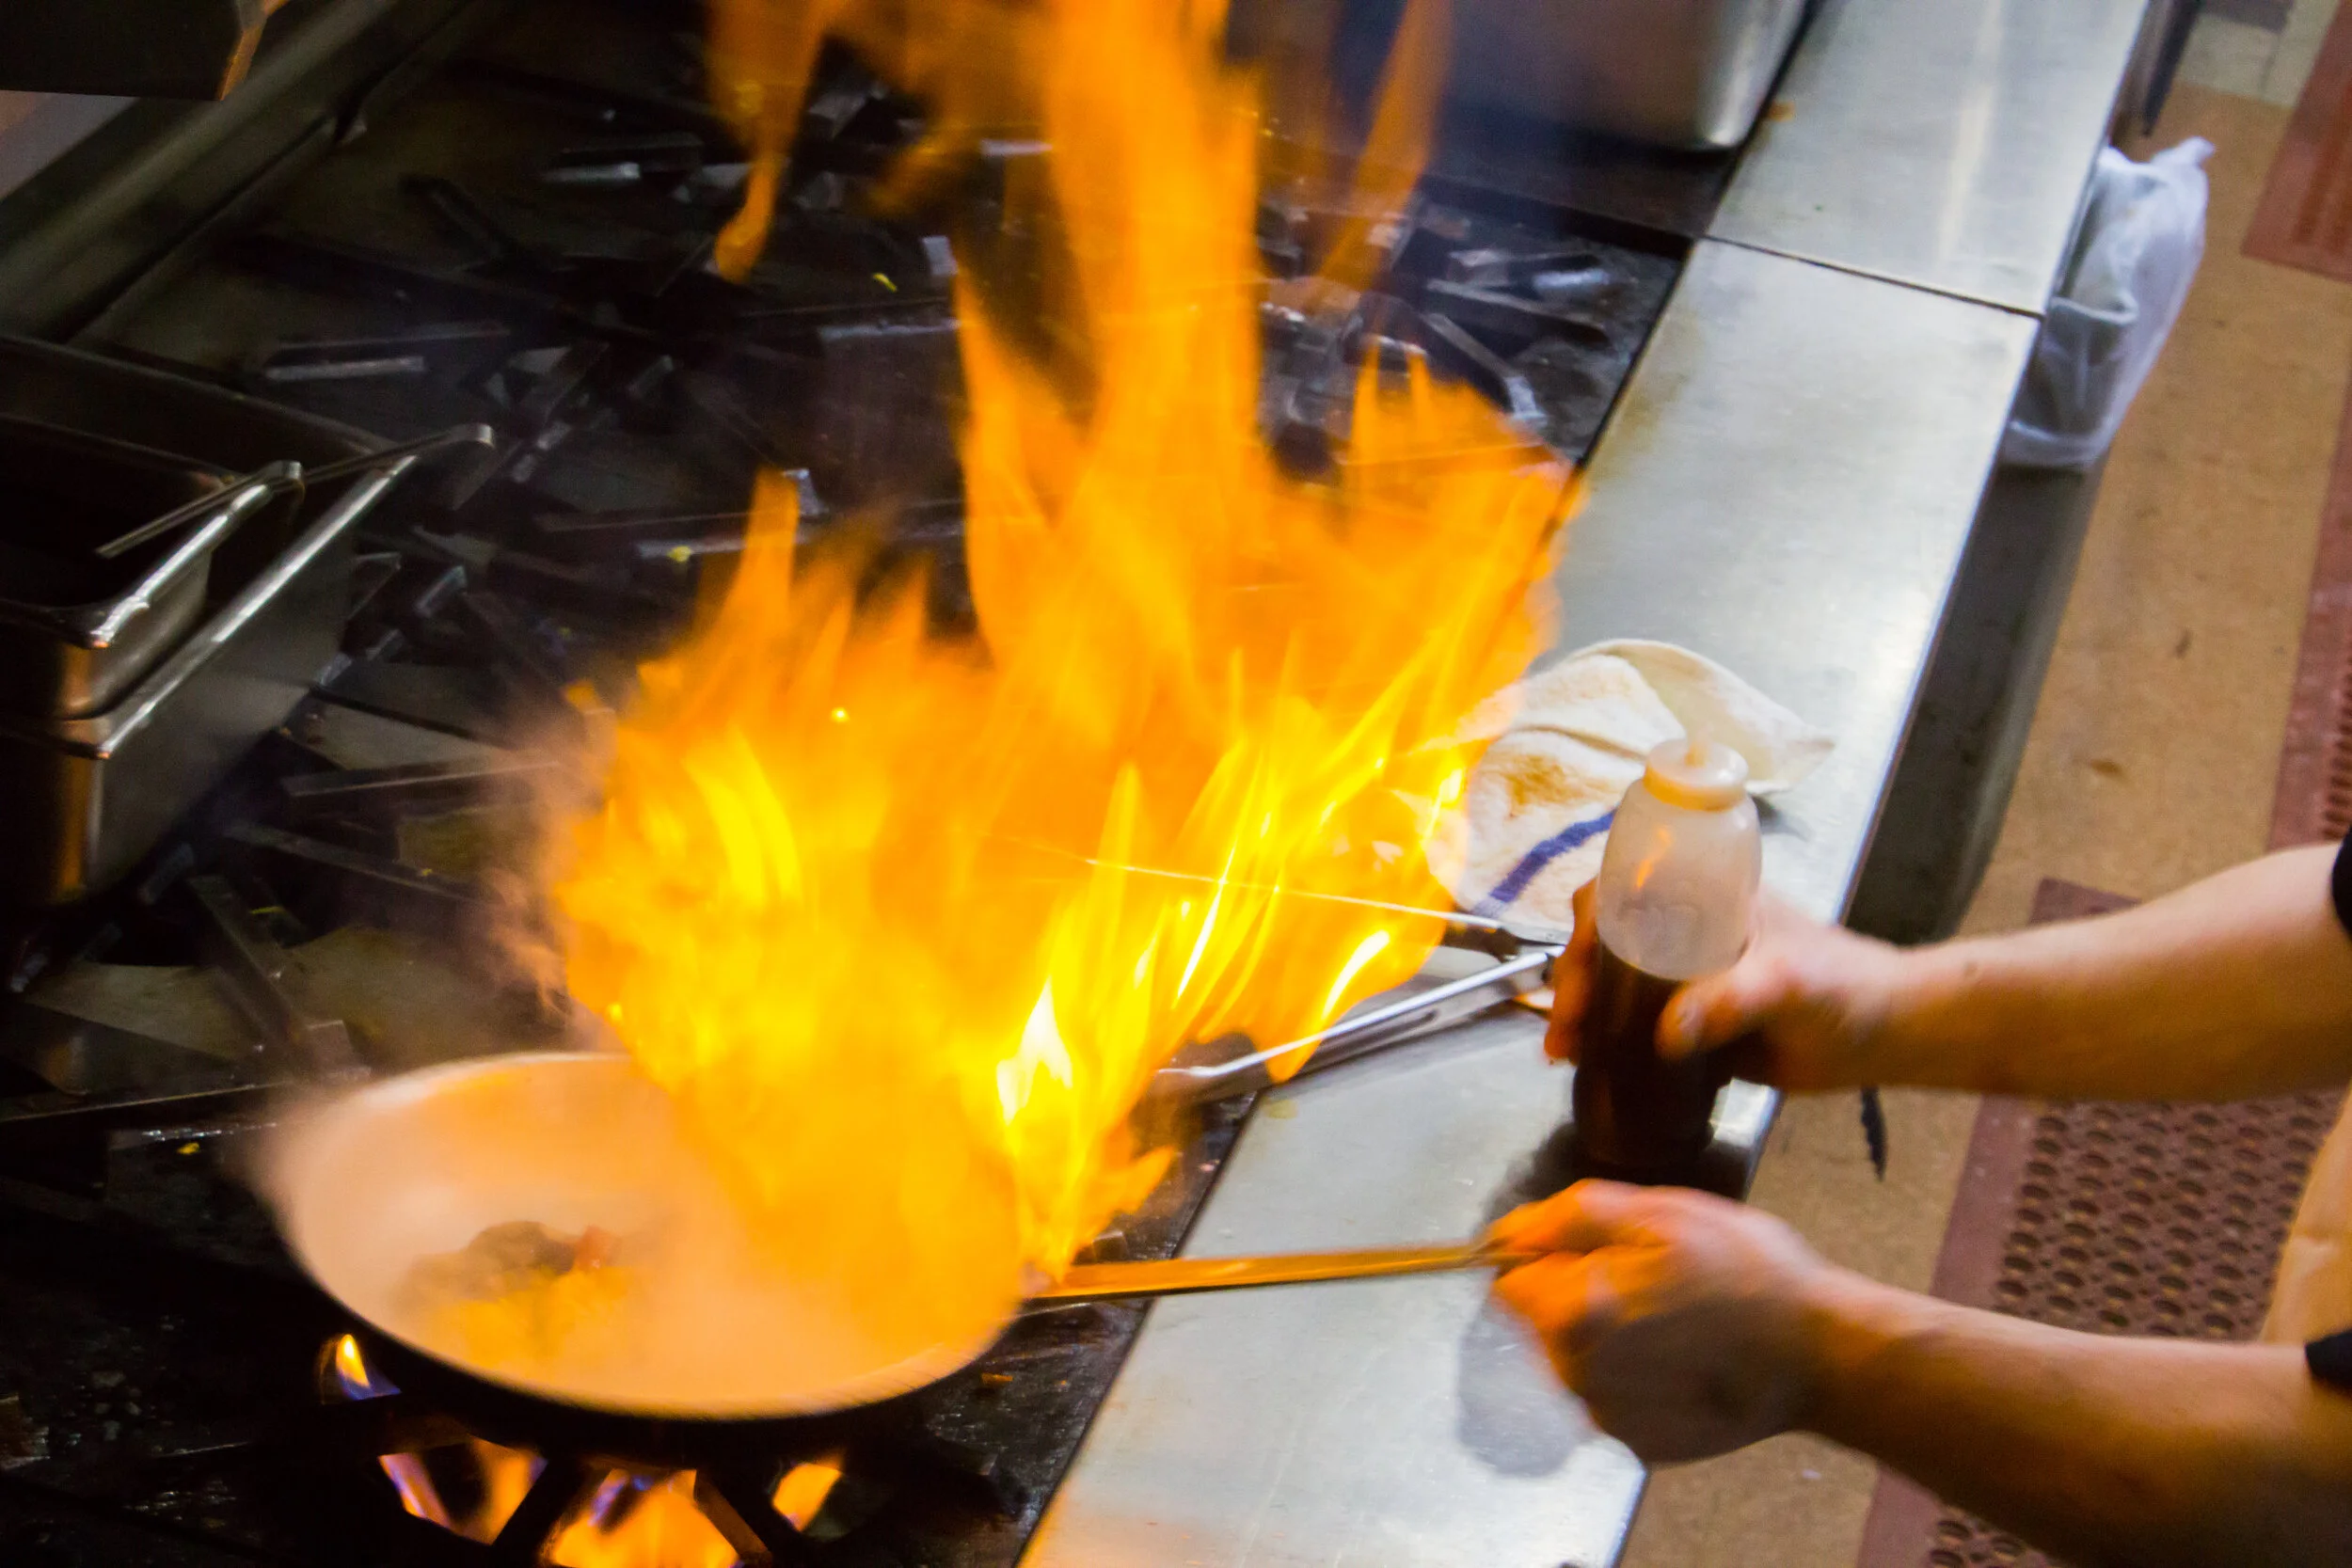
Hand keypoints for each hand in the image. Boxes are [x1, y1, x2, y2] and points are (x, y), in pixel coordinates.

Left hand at [1490, 1181, 1839, 1462]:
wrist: (1821, 1355)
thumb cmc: (1745, 1272)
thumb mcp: (1659, 1214)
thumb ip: (1570, 1219)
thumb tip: (1506, 1232)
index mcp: (1570, 1315)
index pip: (1508, 1283)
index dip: (1546, 1258)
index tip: (1599, 1252)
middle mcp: (1576, 1377)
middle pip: (1544, 1325)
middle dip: (1581, 1297)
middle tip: (1654, 1279)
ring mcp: (1609, 1418)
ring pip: (1579, 1362)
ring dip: (1610, 1338)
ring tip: (1677, 1319)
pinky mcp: (1641, 1445)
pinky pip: (1615, 1397)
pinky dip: (1638, 1377)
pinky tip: (1686, 1359)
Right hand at [1543, 882, 1910, 1089]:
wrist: (1885, 1038)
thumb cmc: (1845, 989)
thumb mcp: (1788, 983)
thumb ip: (1730, 1002)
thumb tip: (1665, 1035)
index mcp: (1705, 895)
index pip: (1626, 884)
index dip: (1589, 917)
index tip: (1578, 963)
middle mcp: (1686, 928)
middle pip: (1606, 936)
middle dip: (1573, 975)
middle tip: (1565, 1026)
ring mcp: (1686, 976)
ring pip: (1613, 980)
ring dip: (1580, 1011)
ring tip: (1562, 1051)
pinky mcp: (1692, 1023)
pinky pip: (1634, 1023)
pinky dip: (1604, 1039)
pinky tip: (1585, 1065)